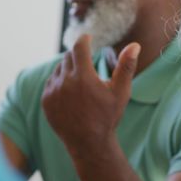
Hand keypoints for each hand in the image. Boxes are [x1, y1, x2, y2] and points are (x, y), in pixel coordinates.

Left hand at [41, 35, 140, 157]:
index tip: (88, 37)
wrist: (89, 143)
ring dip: (68, 69)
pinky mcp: (46, 101)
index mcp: (84, 76)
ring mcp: (53, 92)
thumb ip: (126, 66)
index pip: (79, 47)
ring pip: (59, 69)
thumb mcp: (121, 92)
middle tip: (87, 62)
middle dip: (78, 56)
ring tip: (80, 79)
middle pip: (68, 57)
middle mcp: (65, 82)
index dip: (84, 39)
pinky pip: (51, 82)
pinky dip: (59, 82)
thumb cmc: (108, 117)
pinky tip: (70, 91)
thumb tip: (134, 45)